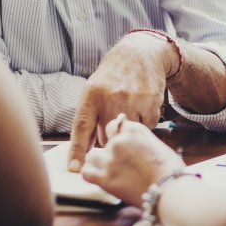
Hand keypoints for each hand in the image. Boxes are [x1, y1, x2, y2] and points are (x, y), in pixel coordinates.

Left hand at [68, 32, 178, 170]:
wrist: (139, 56)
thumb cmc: (112, 77)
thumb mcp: (93, 91)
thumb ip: (88, 119)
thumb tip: (82, 154)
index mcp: (92, 96)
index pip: (82, 128)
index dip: (77, 151)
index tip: (75, 169)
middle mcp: (112, 99)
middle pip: (106, 138)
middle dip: (107, 139)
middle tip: (112, 126)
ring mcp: (132, 102)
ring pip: (127, 136)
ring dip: (127, 132)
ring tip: (127, 113)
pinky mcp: (150, 105)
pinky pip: (145, 129)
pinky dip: (143, 124)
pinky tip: (140, 109)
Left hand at [81, 119, 184, 205]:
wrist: (169, 190)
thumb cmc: (170, 170)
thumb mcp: (158, 146)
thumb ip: (142, 141)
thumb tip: (137, 146)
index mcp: (134, 130)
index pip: (115, 124)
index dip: (116, 134)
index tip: (120, 142)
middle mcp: (119, 141)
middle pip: (103, 139)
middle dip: (108, 149)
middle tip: (117, 160)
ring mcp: (110, 159)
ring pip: (91, 155)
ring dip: (98, 162)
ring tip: (107, 170)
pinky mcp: (104, 178)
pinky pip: (86, 172)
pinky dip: (91, 175)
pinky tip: (99, 178)